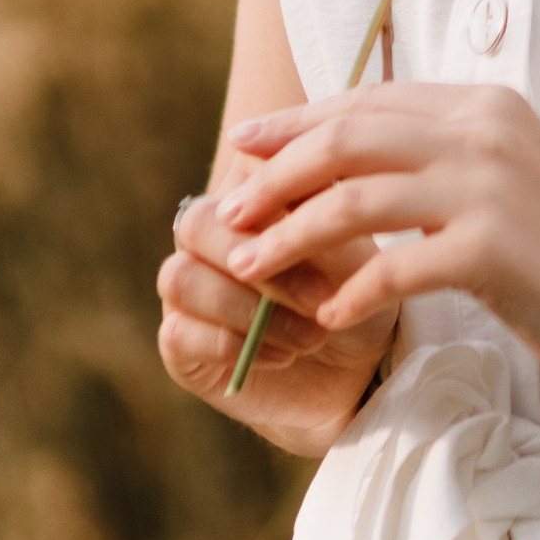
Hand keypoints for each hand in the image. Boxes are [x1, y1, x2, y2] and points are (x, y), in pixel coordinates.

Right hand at [157, 190, 396, 446]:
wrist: (358, 374)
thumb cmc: (355, 298)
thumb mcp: (357, 256)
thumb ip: (323, 218)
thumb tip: (293, 186)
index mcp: (246, 195)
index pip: (230, 165)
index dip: (269, 189)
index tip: (318, 220)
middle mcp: (207, 236)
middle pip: (196, 223)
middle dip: (261, 263)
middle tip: (321, 297)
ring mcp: (189, 287)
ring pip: (181, 279)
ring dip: (249, 310)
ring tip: (310, 336)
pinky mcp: (180, 342)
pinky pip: (180, 333)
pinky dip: (237, 345)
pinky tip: (284, 355)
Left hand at [221, 83, 539, 399]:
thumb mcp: (509, 184)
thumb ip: (444, 162)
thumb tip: (359, 164)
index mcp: (484, 106)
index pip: (365, 101)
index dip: (294, 122)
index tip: (241, 146)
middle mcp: (484, 130)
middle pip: (347, 137)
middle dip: (275, 174)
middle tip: (228, 212)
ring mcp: (491, 185)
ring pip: (356, 197)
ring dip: (291, 235)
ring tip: (248, 269)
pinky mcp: (496, 249)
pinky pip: (395, 266)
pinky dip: (352, 293)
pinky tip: (328, 318)